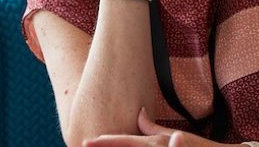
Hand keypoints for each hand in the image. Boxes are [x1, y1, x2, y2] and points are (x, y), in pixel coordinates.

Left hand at [83, 108, 227, 146]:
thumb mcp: (173, 134)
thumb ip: (152, 128)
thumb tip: (139, 114)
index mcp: (154, 142)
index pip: (124, 141)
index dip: (103, 142)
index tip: (85, 141)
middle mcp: (158, 146)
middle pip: (127, 146)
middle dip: (107, 145)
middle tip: (85, 144)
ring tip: (95, 144)